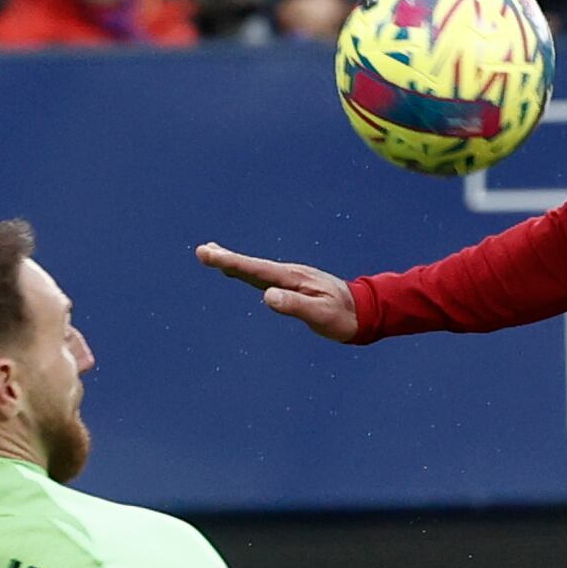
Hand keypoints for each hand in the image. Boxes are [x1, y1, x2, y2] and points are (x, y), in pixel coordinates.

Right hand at [196, 243, 364, 340]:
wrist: (364, 311)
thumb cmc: (343, 316)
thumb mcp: (320, 314)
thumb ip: (294, 305)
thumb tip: (267, 296)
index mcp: (292, 278)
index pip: (256, 270)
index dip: (231, 262)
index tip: (209, 254)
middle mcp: (289, 274)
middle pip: (252, 266)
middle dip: (226, 258)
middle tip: (202, 251)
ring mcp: (291, 278)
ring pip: (256, 269)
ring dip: (233, 262)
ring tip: (211, 254)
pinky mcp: (292, 285)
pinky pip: (264, 276)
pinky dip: (247, 271)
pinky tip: (238, 270)